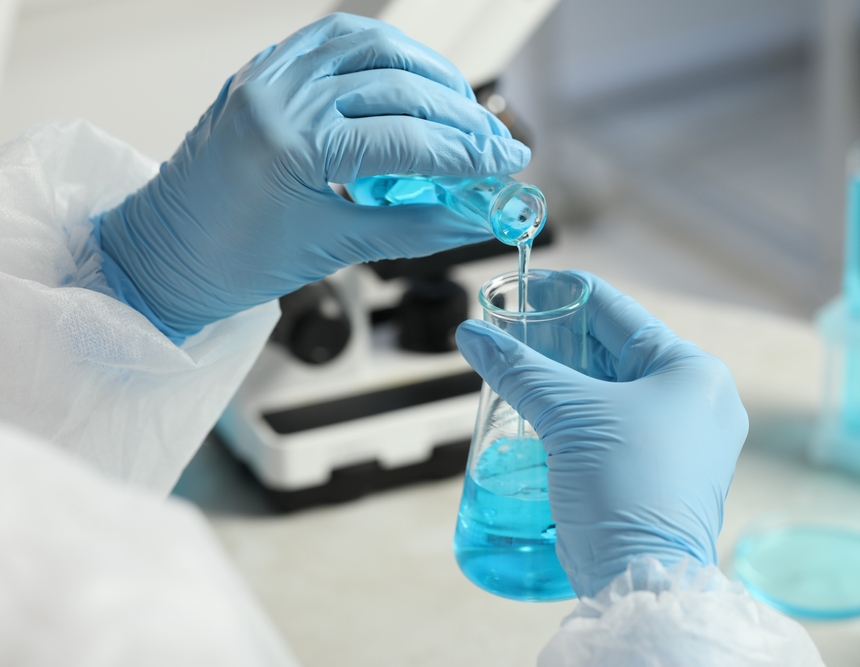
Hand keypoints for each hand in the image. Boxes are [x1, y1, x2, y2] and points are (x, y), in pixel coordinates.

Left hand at [95, 13, 527, 340]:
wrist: (167, 253)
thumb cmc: (235, 261)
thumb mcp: (335, 248)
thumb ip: (415, 228)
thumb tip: (479, 217)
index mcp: (291, 144)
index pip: (406, 140)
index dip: (468, 153)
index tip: (508, 163)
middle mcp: (279, 94)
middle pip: (398, 86)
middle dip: (460, 117)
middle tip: (496, 143)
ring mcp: (269, 74)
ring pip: (372, 45)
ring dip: (428, 71)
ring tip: (462, 107)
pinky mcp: (266, 70)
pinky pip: (335, 39)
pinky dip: (382, 53)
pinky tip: (410, 77)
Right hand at [455, 272, 748, 597]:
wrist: (640, 578)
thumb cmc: (623, 486)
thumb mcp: (567, 415)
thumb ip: (518, 369)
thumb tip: (472, 336)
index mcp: (691, 372)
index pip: (619, 313)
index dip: (568, 294)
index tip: (528, 283)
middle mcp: (697, 402)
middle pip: (614, 354)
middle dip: (559, 344)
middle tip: (510, 330)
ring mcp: (682, 443)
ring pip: (610, 394)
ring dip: (563, 384)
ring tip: (516, 369)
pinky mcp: (660, 476)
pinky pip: (611, 430)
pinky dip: (575, 419)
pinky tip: (536, 414)